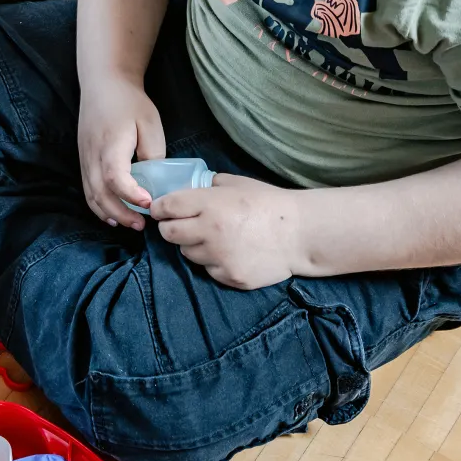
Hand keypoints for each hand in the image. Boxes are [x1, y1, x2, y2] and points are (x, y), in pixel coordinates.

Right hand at [77, 79, 165, 228]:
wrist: (102, 84)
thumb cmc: (129, 102)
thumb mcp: (150, 123)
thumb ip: (152, 153)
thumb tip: (154, 181)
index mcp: (110, 143)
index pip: (114, 177)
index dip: (131, 195)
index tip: (150, 203)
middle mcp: (92, 155)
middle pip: (100, 193)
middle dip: (121, 213)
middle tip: (143, 225)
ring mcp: (84, 159)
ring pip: (91, 196)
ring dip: (109, 213)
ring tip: (131, 224)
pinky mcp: (83, 160)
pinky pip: (87, 189)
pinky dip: (99, 206)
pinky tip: (115, 214)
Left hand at [151, 174, 302, 288]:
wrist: (301, 233)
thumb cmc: (269, 204)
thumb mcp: (237, 184)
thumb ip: (208, 187)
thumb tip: (185, 189)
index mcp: (210, 204)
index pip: (166, 208)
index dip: (159, 209)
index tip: (161, 210)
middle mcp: (210, 231)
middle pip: (168, 234)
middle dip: (171, 228)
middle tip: (184, 225)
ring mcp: (219, 257)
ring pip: (187, 253)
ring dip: (194, 246)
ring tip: (215, 239)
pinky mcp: (229, 276)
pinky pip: (208, 270)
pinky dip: (214, 262)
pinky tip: (231, 252)